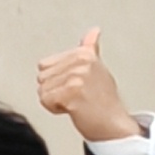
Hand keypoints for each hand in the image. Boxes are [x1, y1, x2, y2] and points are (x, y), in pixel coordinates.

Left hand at [35, 27, 138, 149]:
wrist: (113, 123)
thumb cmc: (103, 98)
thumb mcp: (97, 68)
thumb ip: (89, 49)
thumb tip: (94, 31)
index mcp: (84, 53)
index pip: (44, 65)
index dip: (56, 79)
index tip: (76, 85)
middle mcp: (81, 61)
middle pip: (41, 77)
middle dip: (54, 90)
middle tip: (77, 96)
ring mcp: (77, 76)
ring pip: (42, 89)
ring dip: (55, 100)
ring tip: (76, 102)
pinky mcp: (72, 92)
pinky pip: (45, 100)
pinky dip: (55, 109)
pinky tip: (74, 109)